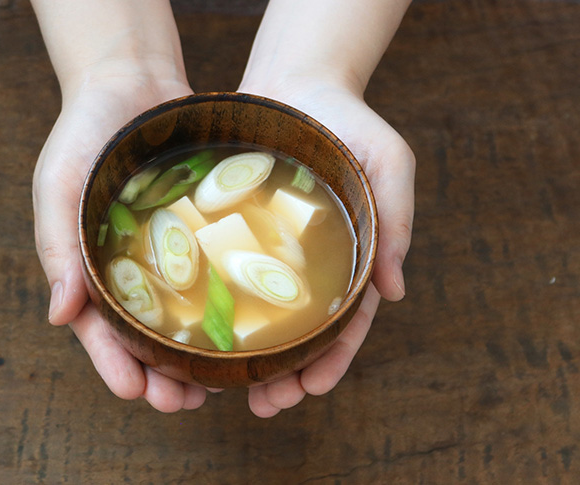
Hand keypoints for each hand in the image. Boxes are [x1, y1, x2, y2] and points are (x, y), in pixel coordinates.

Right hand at [33, 75, 212, 411]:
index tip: (138, 392)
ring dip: (193, 352)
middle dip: (160, 373)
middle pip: (142, 334)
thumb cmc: (83, 133)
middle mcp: (127, 266)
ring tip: (216, 384)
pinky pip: (209, 273)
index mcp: (86, 265)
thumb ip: (57, 247)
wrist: (131, 79)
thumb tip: (59, 317)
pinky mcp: (197, 231)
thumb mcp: (59, 185)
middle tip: (184, 403)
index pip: (97, 328)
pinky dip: (221, 302)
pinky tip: (243, 325)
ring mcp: (165, 251)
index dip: (114, 364)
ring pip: (180, 315)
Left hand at [240, 79, 415, 416]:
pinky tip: (199, 336)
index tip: (312, 390)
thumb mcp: (389, 165)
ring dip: (249, 357)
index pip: (346, 322)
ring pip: (260, 315)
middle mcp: (309, 263)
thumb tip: (395, 292)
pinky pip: (226, 276)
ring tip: (228, 391)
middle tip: (266, 406)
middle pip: (300, 331)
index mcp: (350, 257)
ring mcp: (271, 251)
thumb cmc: (351, 121)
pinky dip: (218, 309)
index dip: (332, 360)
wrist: (298, 81)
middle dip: (286, 374)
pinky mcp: (237, 232)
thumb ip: (396, 223)